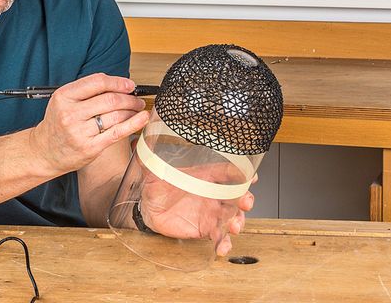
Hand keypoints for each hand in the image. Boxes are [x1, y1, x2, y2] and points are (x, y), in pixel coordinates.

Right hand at [30, 73, 149, 174]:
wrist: (44, 152)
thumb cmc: (57, 125)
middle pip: (110, 99)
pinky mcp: (90, 147)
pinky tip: (142, 118)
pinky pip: (117, 132)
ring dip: (132, 110)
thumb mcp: (63, 102)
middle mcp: (70, 113)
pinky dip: (134, 124)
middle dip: (129, 98)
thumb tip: (118, 85)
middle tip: (136, 99)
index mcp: (64, 96)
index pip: (97, 82)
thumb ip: (86, 92)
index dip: (118, 82)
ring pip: (116, 115)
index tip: (129, 85)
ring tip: (137, 109)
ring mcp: (80, 131)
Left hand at [139, 165, 255, 255]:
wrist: (148, 208)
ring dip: (238, 222)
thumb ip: (150, 158)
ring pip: (233, 217)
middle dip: (245, 199)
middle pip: (237, 196)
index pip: (229, 171)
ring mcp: (211, 212)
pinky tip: (221, 247)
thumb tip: (138, 142)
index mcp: (205, 175)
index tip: (253, 177)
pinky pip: (219, 236)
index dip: (244, 174)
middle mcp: (213, 193)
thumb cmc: (156, 185)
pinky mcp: (205, 228)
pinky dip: (223, 243)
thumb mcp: (154, 170)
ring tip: (234, 227)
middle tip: (245, 203)